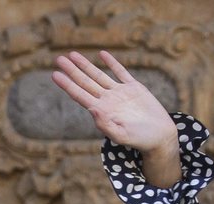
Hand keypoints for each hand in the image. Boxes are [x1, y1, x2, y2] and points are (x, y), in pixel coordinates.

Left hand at [52, 50, 180, 183]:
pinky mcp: (133, 88)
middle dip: (72, 71)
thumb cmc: (140, 140)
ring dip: (85, 65)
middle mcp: (108, 101)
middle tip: (58, 59)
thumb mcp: (121, 135)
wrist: (159, 136)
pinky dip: (111, 63)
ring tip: (72, 54)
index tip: (55, 74)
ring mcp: (120, 93)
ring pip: (99, 75)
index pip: (80, 95)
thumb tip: (92, 109)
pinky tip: (101, 54)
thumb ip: (105, 124)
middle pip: (85, 82)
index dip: (67, 84)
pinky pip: (120, 72)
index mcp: (102, 111)